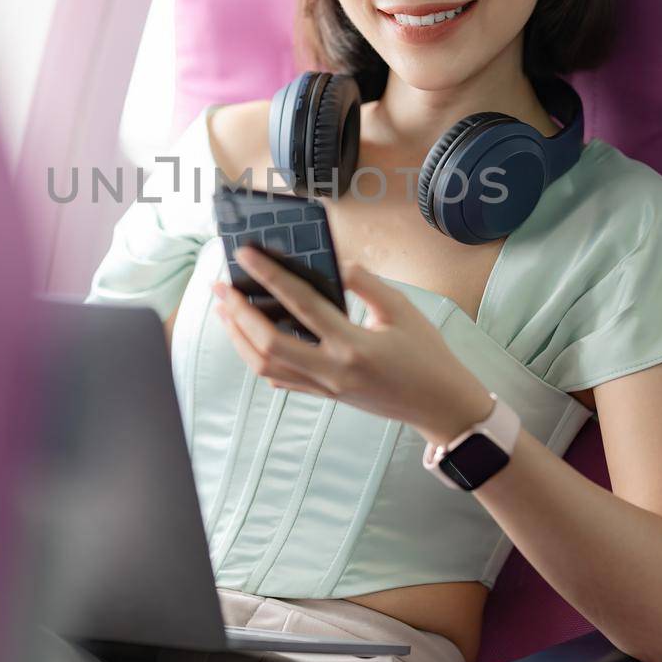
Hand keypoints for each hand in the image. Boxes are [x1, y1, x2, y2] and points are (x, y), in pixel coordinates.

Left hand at [209, 245, 493, 444]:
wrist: (441, 406)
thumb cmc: (428, 356)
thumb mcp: (403, 310)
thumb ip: (366, 283)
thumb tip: (335, 261)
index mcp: (353, 345)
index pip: (300, 305)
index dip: (269, 276)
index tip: (246, 255)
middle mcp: (332, 370)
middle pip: (267, 344)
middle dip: (237, 313)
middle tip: (220, 285)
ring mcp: (326, 388)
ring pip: (266, 366)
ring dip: (239, 337)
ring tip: (226, 309)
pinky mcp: (326, 396)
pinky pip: (281, 380)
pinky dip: (259, 359)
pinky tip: (250, 341)